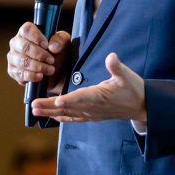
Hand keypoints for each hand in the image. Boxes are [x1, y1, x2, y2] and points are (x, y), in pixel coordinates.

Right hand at [7, 22, 70, 95]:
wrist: (57, 72)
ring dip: (38, 67)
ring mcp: (13, 57)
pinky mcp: (13, 71)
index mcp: (27, 32)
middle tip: (51, 60)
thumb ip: (60, 40)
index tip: (46, 45)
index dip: (36, 37)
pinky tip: (40, 76)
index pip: (26, 29)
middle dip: (40, 55)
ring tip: (50, 70)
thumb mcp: (64, 43)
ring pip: (22, 61)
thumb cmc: (57, 53)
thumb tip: (52, 46)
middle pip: (23, 46)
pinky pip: (19, 74)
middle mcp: (17, 43)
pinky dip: (32, 76)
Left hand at [30, 52, 145, 122]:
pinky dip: (59, 117)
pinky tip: (49, 115)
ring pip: (67, 114)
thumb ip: (117, 67)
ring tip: (34, 110)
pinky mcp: (90, 116)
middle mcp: (92, 108)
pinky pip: (72, 118)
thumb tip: (111, 56)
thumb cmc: (133, 89)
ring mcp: (90, 114)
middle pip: (68, 108)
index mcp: (100, 97)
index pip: (82, 98)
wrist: (140, 106)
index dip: (70, 100)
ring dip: (50, 112)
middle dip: (49, 107)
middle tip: (34, 105)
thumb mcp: (127, 76)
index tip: (57, 101)